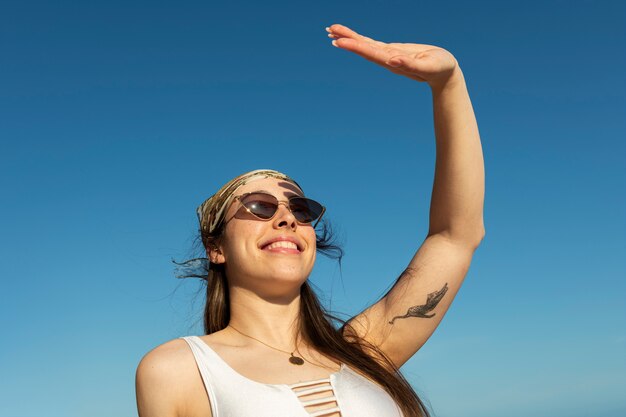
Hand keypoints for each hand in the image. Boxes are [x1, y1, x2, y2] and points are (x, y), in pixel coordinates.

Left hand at [327, 24, 459, 88]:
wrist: (444, 74)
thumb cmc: (440, 69)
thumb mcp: (429, 66)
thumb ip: (411, 64)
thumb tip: (393, 60)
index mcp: (395, 62)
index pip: (371, 53)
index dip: (355, 46)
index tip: (339, 41)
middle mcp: (387, 59)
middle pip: (363, 48)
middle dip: (346, 40)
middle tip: (329, 31)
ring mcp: (388, 55)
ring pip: (364, 45)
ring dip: (348, 38)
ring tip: (331, 30)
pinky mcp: (391, 51)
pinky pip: (371, 44)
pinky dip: (359, 39)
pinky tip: (348, 37)